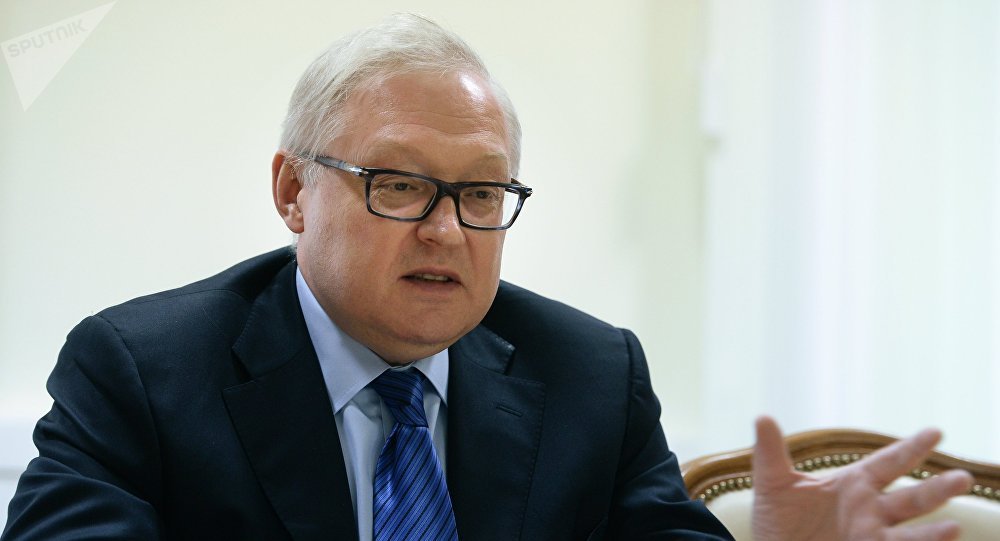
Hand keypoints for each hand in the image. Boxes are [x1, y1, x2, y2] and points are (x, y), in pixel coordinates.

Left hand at [751, 416, 973, 540]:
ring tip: (953, 527)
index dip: (912, 448)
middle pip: (911, 499)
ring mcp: (871, 538)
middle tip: (963, 478)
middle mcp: (870, 511)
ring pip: (911, 536)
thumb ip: (770, 452)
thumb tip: (762, 417)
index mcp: (852, 484)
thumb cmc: (776, 521)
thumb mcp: (771, 484)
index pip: (889, 462)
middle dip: (937, 489)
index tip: (936, 432)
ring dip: (933, 532)